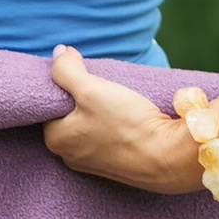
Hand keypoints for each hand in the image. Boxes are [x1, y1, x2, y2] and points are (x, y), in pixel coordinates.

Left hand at [43, 46, 204, 193]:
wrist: (168, 157)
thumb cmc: (128, 124)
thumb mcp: (91, 89)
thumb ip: (67, 69)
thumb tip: (58, 52)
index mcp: (55, 139)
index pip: (49, 103)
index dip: (65, 84)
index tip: (84, 74)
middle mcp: (68, 155)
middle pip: (69, 115)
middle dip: (82, 98)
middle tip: (104, 86)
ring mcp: (91, 164)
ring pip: (89, 126)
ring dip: (100, 111)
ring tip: (118, 100)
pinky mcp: (114, 165)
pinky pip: (106, 138)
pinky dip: (112, 125)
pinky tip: (127, 117)